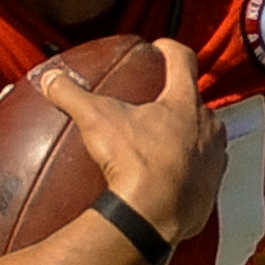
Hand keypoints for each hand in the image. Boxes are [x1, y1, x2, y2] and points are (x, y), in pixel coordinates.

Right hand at [36, 38, 224, 247]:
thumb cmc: (135, 163)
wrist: (155, 216)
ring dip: (187, 138)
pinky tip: (166, 180)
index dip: (170, 50)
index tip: (161, 48)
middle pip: (196, 102)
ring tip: (162, 144)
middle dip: (179, 101)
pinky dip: (186, 172)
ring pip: (204, 139)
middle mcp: (209, 126)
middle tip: (157, 104)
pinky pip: (201, 174)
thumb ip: (73, 96)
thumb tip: (50, 80)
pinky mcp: (211, 190)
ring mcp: (214, 159)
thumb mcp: (96, 120)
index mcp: (184, 102)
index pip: (183, 60)